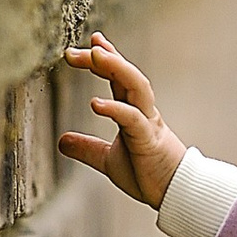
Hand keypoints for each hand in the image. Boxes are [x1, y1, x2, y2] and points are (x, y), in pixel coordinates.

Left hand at [59, 36, 187, 206]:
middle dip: (104, 58)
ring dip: (117, 68)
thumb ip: (87, 149)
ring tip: (96, 56)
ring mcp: (148, 123)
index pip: (121, 78)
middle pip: (126, 75)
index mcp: (135, 113)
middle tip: (74, 52)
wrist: (175, 195)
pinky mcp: (149, 141)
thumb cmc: (148, 175)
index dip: (108, 58)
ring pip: (136, 86)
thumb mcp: (109, 160)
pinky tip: (95, 103)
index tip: (92, 41)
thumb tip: (62, 141)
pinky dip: (115, 109)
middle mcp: (143, 112)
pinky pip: (133, 119)